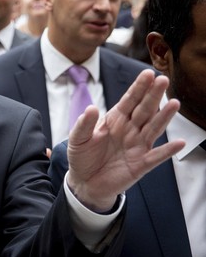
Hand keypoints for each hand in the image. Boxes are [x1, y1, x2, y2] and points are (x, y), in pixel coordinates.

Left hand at [67, 70, 183, 211]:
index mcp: (115, 120)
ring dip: (164, 117)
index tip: (148, 73)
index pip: (129, 100)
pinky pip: (156, 156)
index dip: (138, 88)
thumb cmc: (83, 156)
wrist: (85, 182)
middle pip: (144, 110)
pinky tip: (179, 142)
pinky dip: (168, 150)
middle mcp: (130, 130)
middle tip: (164, 80)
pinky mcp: (141, 164)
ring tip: (174, 103)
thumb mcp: (77, 139)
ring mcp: (137, 146)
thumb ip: (84, 124)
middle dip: (153, 95)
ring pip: (154, 128)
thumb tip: (91, 108)